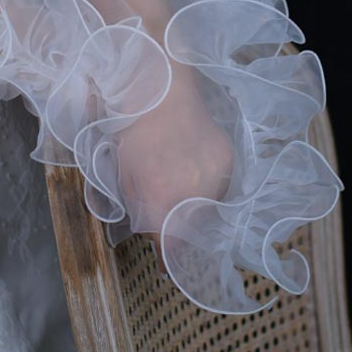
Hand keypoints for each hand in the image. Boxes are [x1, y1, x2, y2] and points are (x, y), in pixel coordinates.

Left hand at [116, 56, 233, 274]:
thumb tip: (147, 228)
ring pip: (207, 209)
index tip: (164, 262)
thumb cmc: (132, 128)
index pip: (170, 245)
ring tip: (177, 186)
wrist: (160, 89)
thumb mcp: (123, 172)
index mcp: (162, 197)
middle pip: (190, 230)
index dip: (166, 256)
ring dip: (193, 208)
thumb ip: (136, 205)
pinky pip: (219, 187)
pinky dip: (207, 186)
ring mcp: (215, 178)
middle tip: (165, 215)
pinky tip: (192, 170)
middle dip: (177, 228)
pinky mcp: (228, 162)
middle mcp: (194, 193)